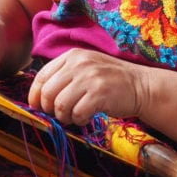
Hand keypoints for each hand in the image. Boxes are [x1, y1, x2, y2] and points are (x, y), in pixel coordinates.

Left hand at [27, 49, 149, 125]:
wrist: (141, 85)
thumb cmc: (110, 80)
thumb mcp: (85, 68)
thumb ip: (64, 76)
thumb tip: (39, 97)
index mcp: (72, 56)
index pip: (42, 76)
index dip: (35, 95)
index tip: (37, 107)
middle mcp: (79, 63)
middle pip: (48, 92)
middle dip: (49, 109)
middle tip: (59, 115)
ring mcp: (90, 77)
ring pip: (60, 105)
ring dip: (64, 117)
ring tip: (74, 116)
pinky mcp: (100, 93)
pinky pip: (77, 113)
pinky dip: (79, 120)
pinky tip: (86, 117)